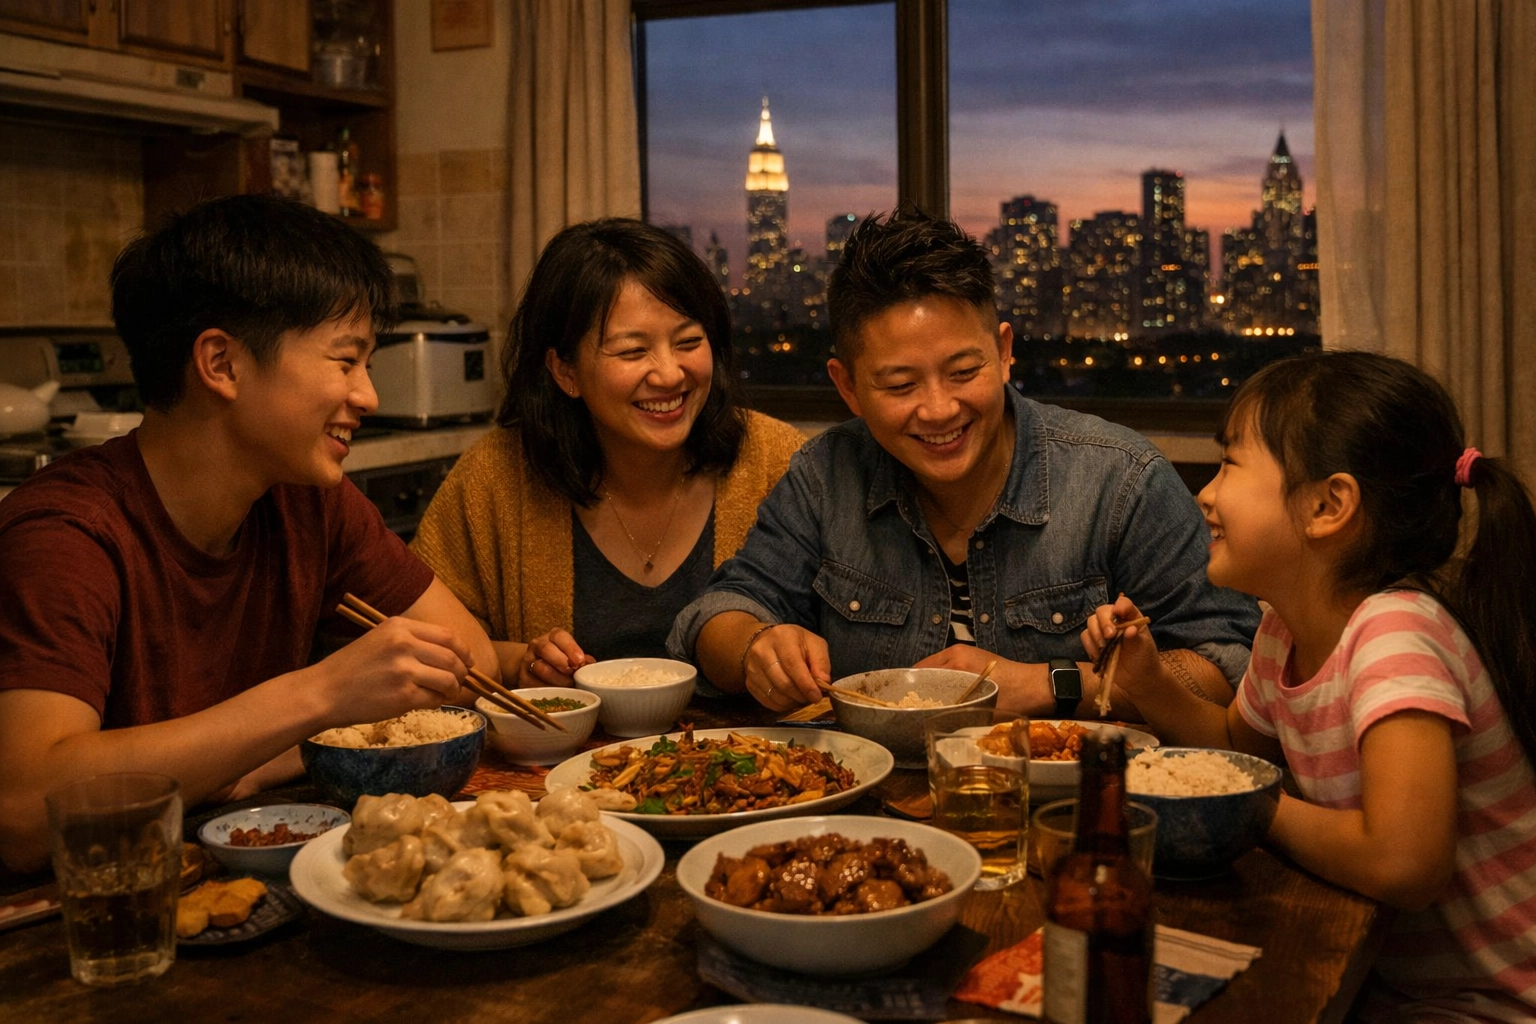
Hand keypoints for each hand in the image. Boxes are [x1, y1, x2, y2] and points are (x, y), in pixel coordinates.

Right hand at [316, 616, 472, 723]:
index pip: (447, 635)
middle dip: (462, 672)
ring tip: (447, 693)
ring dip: (453, 689)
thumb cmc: (351, 668)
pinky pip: (435, 699)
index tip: (468, 661)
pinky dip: (438, 702)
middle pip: (452, 657)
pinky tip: (430, 702)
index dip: (464, 650)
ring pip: (448, 679)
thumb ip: (412, 640)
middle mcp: (404, 644)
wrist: (324, 691)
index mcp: (399, 626)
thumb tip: (451, 653)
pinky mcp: (403, 696)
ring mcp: (404, 670)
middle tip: (460, 681)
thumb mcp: (380, 639)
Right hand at [517, 628, 592, 686]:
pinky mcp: (522, 678)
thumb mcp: (570, 655)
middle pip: (546, 649)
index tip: (579, 660)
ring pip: (539, 668)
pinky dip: (548, 690)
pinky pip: (534, 684)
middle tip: (573, 673)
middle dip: (561, 662)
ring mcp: (528, 661)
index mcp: (551, 637)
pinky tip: (558, 693)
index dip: (570, 648)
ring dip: (557, 679)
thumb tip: (591, 666)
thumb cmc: (559, 660)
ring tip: (569, 685)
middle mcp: (537, 645)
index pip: (559, 636)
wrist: (532, 667)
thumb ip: (581, 659)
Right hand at [745, 624, 830, 711]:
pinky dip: (782, 705)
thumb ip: (821, 662)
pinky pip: (767, 701)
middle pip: (783, 682)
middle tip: (811, 698)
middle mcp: (762, 651)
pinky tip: (790, 698)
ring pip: (774, 694)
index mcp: (781, 637)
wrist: (766, 641)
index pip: (793, 665)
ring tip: (801, 697)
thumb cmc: (795, 643)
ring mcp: (752, 667)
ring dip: (792, 701)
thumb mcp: (814, 644)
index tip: (817, 696)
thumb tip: (823, 683)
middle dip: (800, 695)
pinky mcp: (749, 682)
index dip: (806, 684)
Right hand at [915, 646, 1048, 715]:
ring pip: (938, 670)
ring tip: (928, 706)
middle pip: (926, 669)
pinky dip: (944, 683)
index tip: (904, 705)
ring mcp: (966, 654)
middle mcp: (957, 652)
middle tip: (914, 709)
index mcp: (956, 659)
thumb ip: (956, 711)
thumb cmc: (1013, 696)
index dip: (909, 688)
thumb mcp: (982, 706)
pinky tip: (946, 700)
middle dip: (919, 688)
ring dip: (932, 686)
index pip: (919, 671)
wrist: (1040, 687)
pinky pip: (949, 670)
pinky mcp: (974, 660)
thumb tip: (934, 723)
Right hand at [1080, 595, 1163, 702]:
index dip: (1120, 606)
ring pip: (1090, 623)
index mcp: (1130, 617)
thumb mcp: (1143, 647)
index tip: (1118, 613)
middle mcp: (1115, 620)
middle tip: (1110, 636)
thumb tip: (1130, 630)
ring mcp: (1102, 631)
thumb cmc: (1143, 658)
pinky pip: (1085, 638)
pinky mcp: (1093, 642)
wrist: (1136, 678)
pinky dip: (1090, 646)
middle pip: (1101, 611)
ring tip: (1105, 649)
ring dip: (1096, 635)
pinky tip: (1100, 656)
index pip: (1123, 603)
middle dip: (1104, 623)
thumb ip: (1135, 637)